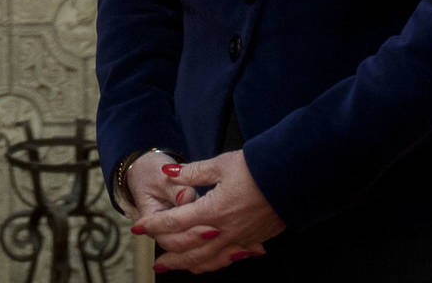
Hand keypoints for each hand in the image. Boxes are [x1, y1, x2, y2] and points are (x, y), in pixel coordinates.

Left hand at [135, 150, 281, 272]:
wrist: (293, 179)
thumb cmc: (257, 168)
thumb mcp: (221, 164)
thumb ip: (192, 172)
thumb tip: (169, 172)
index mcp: (213, 209)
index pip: (176, 221)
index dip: (155, 225)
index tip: (139, 228)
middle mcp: (226, 229)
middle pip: (192, 251)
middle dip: (173, 258)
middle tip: (157, 264)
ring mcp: (242, 238)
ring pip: (212, 259)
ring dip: (193, 265)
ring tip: (180, 268)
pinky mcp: (255, 239)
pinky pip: (231, 257)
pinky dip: (217, 262)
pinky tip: (211, 262)